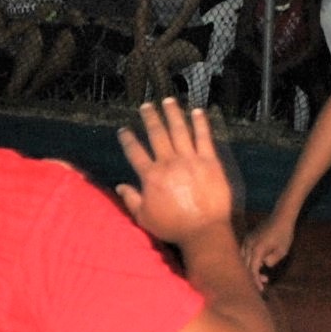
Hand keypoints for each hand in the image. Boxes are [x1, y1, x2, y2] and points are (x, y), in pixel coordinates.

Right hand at [116, 99, 235, 245]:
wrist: (204, 231)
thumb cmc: (173, 227)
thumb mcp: (145, 218)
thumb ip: (131, 199)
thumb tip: (120, 186)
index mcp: (151, 176)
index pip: (135, 152)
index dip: (128, 139)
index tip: (124, 130)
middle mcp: (169, 163)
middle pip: (157, 134)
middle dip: (151, 118)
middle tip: (146, 105)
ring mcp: (190, 160)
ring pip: (180, 130)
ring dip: (173, 114)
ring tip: (168, 100)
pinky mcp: (210, 161)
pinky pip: (204, 137)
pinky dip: (200, 123)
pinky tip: (197, 111)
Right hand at [239, 211, 295, 287]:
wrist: (281, 217)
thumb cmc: (284, 234)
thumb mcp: (282, 251)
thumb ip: (271, 261)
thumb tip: (263, 264)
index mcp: (257, 249)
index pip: (252, 270)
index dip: (255, 281)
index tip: (261, 289)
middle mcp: (249, 245)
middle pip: (245, 266)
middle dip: (253, 276)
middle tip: (265, 281)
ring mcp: (247, 240)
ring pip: (243, 259)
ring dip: (250, 268)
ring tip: (263, 273)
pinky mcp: (248, 238)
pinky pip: (244, 252)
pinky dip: (249, 260)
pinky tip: (259, 263)